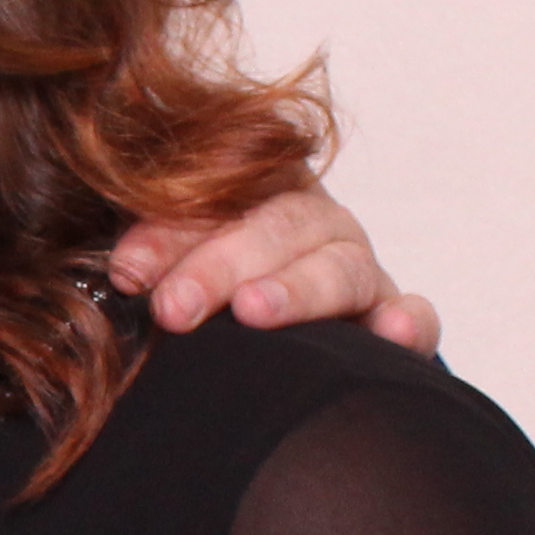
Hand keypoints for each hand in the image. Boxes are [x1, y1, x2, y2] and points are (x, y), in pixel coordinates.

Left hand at [110, 185, 438, 356]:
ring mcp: (359, 268)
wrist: (270, 344)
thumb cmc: (203, 295)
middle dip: (218, 265)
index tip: (127, 271)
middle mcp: (313, 223)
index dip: (170, 231)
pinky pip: (415, 315)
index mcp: (256, 190)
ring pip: (338, 266)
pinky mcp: (393, 318)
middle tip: (173, 309)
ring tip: (253, 312)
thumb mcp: (168, 263)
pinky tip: (389, 335)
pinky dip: (408, 322)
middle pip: (275, 226)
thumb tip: (118, 270)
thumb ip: (146, 254)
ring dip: (295, 288)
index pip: (216, 195)